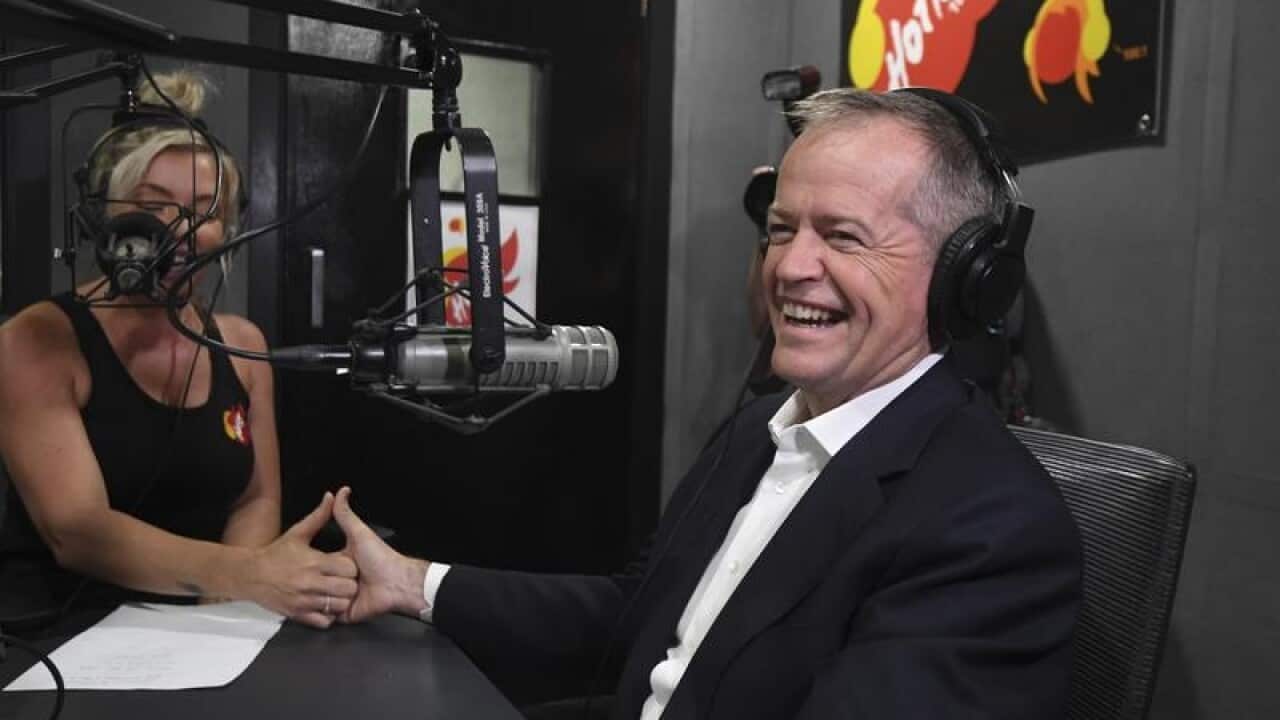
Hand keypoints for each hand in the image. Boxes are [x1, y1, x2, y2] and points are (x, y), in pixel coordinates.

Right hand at [242, 492, 358, 627]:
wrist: (250, 575)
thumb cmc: (276, 553)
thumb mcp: (298, 532)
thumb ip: (319, 516)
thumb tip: (334, 495)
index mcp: (314, 562)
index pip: (347, 568)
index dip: (350, 567)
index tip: (346, 565)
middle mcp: (310, 583)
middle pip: (347, 588)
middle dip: (349, 585)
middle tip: (343, 581)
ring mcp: (304, 601)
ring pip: (337, 606)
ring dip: (340, 601)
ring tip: (335, 594)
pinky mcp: (297, 615)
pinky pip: (323, 621)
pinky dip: (327, 616)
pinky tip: (325, 606)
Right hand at [332, 486, 427, 623]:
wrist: (397, 583)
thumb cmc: (379, 557)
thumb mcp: (358, 533)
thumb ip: (345, 514)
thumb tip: (342, 489)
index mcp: (337, 562)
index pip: (318, 564)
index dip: (319, 564)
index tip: (319, 562)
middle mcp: (336, 581)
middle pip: (319, 584)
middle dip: (331, 582)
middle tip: (350, 578)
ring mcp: (338, 599)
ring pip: (322, 600)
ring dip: (333, 598)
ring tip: (349, 591)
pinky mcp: (342, 615)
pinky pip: (325, 618)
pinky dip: (330, 613)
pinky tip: (336, 606)